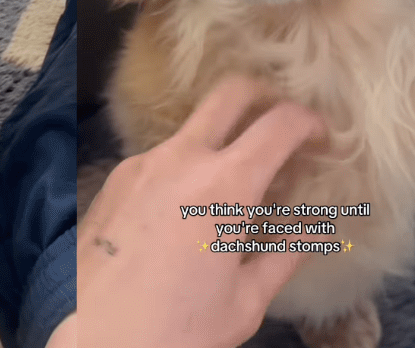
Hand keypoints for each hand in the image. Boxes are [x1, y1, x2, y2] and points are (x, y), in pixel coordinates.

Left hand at [77, 76, 326, 347]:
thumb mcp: (246, 302)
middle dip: (265, 96)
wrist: (93, 346)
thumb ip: (285, 254)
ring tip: (236, 179)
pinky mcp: (114, 180)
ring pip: (193, 126)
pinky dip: (187, 165)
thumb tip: (314, 229)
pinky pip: (162, 156)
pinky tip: (190, 206)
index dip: (309, 122)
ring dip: (222, 137)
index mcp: (226, 186)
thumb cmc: (177, 331)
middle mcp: (182, 160)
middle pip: (231, 93)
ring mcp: (142, 165)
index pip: (280, 122)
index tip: (321, 138)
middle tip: (281, 125)